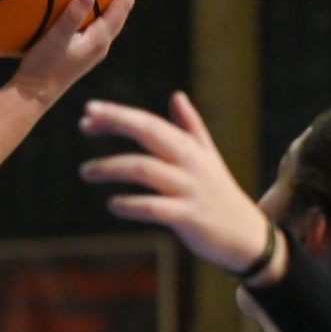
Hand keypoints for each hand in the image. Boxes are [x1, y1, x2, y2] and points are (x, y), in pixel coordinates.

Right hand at [9, 0, 141, 105]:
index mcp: (100, 39)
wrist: (32, 97)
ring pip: (112, 17)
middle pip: (123, 10)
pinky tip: (87, 0)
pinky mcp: (81, 51)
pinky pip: (98, 23)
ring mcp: (92, 49)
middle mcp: (101, 44)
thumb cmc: (42, 68)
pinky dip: (100, 7)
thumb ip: (72, 16)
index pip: (123, 5)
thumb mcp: (55, 39)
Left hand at [76, 91, 271, 274]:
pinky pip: (154, 208)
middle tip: (84, 124)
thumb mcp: (208, 156)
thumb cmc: (220, 194)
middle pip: (150, 133)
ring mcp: (188, 189)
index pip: (150, 122)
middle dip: (117, 123)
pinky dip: (132, 205)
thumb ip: (190, 126)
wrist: (245, 235)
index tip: (89, 110)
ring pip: (146, 169)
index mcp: (189, 147)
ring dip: (112, 168)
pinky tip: (113, 205)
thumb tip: (177, 96)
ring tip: (86, 171)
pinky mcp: (188, 217)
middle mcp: (189, 162)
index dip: (120, 114)